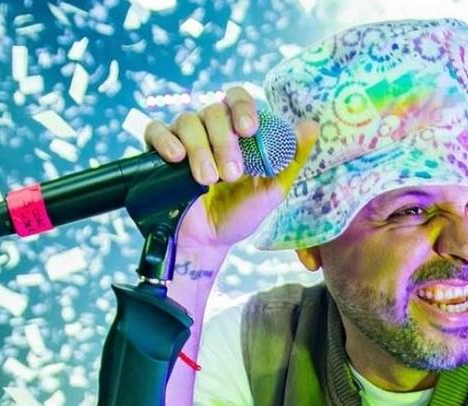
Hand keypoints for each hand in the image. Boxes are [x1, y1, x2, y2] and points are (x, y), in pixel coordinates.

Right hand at [143, 86, 319, 253]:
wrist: (207, 243)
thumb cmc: (239, 215)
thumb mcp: (271, 190)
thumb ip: (291, 159)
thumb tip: (312, 126)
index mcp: (236, 132)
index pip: (237, 99)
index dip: (242, 108)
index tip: (248, 130)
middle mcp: (208, 129)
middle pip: (213, 111)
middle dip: (224, 142)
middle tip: (231, 174)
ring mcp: (183, 139)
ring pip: (187, 121)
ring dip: (200, 149)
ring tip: (207, 180)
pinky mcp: (157, 153)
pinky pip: (155, 131)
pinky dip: (165, 140)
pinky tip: (176, 158)